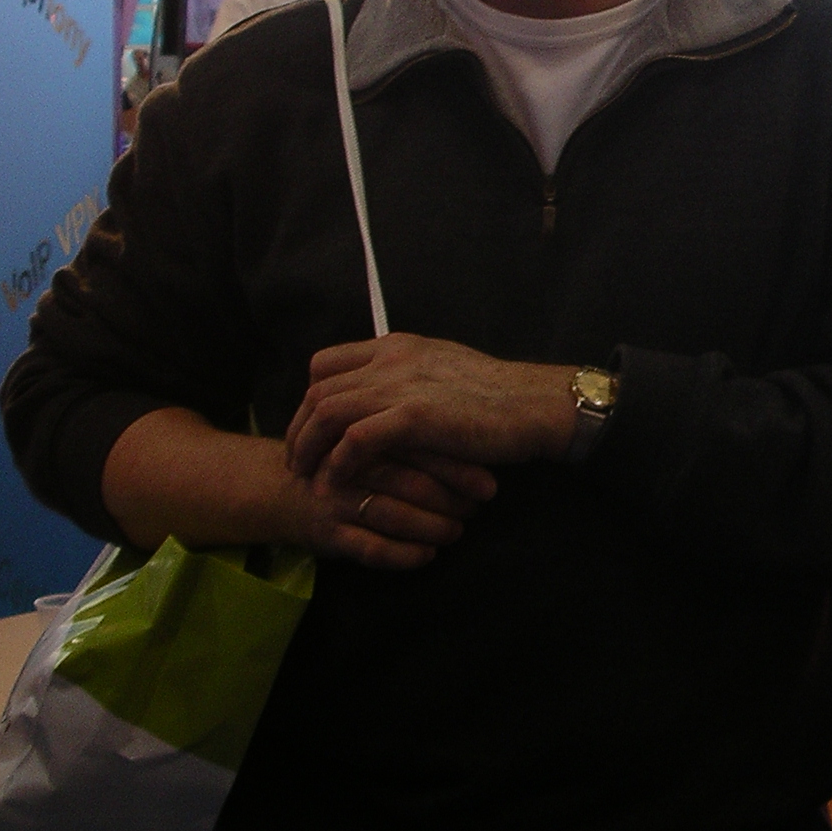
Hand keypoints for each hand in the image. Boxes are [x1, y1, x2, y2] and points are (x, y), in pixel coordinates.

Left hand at [286, 334, 573, 489]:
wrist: (534, 404)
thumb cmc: (497, 396)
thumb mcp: (443, 372)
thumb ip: (409, 378)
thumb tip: (386, 396)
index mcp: (397, 346)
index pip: (327, 363)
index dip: (310, 398)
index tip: (312, 429)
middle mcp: (392, 359)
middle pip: (318, 388)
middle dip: (300, 428)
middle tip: (297, 460)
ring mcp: (402, 384)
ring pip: (327, 411)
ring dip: (309, 447)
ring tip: (306, 477)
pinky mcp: (415, 416)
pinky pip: (355, 439)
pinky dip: (338, 463)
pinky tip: (337, 483)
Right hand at [287, 448, 499, 572]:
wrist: (280, 489)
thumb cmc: (344, 461)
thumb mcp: (369, 438)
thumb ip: (409, 432)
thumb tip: (479, 439)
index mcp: (364, 435)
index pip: (417, 448)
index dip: (456, 466)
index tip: (489, 483)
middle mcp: (350, 466)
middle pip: (407, 481)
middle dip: (449, 499)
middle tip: (478, 508)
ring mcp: (337, 501)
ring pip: (391, 515)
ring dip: (430, 526)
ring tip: (457, 532)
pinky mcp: (326, 534)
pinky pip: (368, 548)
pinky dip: (401, 554)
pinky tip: (426, 556)